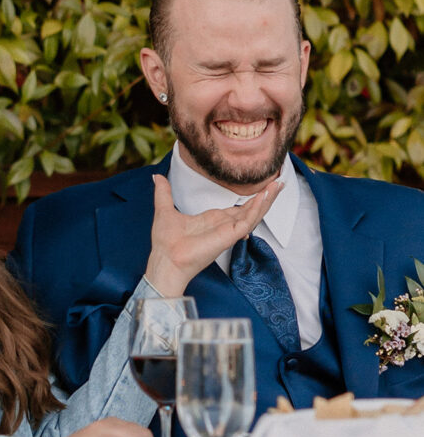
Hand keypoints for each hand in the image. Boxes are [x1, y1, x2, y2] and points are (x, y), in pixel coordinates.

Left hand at [145, 175, 282, 296]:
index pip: (238, 209)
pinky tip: (265, 196)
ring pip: (253, 214)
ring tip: (278, 185)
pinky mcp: (229, 237)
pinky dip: (257, 208)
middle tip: (279, 182)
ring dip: (266, 200)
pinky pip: (248, 222)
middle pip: (250, 210)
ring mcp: (228, 232)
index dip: (251, 198)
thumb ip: (164, 192)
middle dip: (265, 196)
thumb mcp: (164, 210)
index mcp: (212, 220)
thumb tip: (157, 176)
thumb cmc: (165, 242)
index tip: (263, 187)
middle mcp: (223, 226)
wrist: (165, 259)